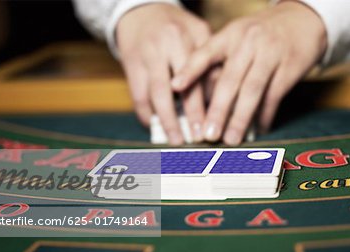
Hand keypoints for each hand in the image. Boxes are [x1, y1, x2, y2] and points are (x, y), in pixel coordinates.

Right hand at [117, 4, 210, 144]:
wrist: (139, 12)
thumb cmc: (175, 26)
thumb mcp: (197, 32)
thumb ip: (209, 60)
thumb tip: (219, 96)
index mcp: (185, 38)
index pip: (199, 75)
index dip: (206, 102)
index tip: (213, 123)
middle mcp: (164, 47)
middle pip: (177, 89)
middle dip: (189, 116)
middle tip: (196, 139)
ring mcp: (145, 57)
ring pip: (155, 96)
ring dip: (166, 121)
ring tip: (176, 139)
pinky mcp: (130, 66)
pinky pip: (138, 96)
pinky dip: (147, 114)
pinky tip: (156, 126)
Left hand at [172, 1, 326, 144]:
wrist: (301, 20)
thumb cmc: (260, 36)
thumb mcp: (237, 38)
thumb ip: (219, 62)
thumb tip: (202, 102)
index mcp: (230, 35)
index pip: (206, 52)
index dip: (190, 70)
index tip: (175, 87)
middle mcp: (248, 42)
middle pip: (229, 80)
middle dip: (217, 111)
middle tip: (208, 135)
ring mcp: (270, 54)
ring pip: (252, 91)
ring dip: (240, 119)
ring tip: (231, 139)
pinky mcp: (289, 67)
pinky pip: (273, 97)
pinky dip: (264, 116)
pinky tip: (257, 130)